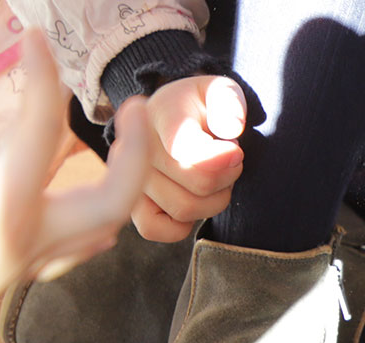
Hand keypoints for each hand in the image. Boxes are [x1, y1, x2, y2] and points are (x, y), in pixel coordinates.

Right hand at [0, 30, 150, 342]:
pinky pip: (87, 239)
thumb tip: (35, 129)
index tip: (37, 43)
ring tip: (122, 134)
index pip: (39, 133)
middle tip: (135, 106)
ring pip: (109, 220)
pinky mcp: (34, 269)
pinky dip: (97, 208)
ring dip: (122, 175)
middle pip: (116, 196)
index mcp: (0, 207)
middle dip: (136, 151)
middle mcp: (32, 234)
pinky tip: (97, 186)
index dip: (40, 81)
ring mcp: (39, 257)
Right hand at [133, 75, 245, 241]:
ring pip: (183, 208)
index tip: (235, 149)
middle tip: (231, 163)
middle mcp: (136, 146)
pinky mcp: (130, 204)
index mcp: (160, 114)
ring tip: (218, 181)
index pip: (186, 147)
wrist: (172, 118)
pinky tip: (195, 201)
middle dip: (227, 177)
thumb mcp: (220, 91)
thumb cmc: (202, 108)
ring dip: (214, 201)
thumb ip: (228, 101)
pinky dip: (183, 225)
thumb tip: (229, 128)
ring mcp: (129, 177)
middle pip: (197, 182)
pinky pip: (155, 229)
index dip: (221, 158)